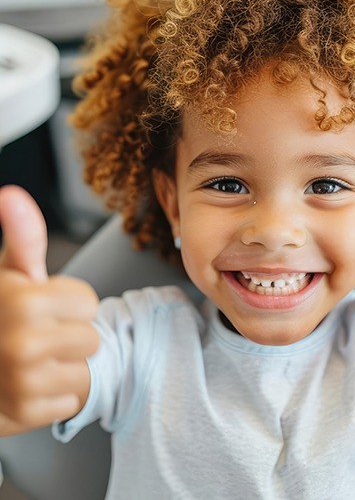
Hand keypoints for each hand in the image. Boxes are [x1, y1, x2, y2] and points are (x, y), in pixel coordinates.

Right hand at [0, 185, 99, 435]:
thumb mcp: (8, 274)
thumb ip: (23, 237)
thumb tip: (13, 195)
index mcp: (25, 301)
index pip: (89, 304)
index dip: (68, 305)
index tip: (41, 308)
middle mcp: (22, 342)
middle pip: (91, 338)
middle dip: (68, 337)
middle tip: (34, 337)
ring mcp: (22, 381)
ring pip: (85, 371)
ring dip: (63, 369)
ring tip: (31, 363)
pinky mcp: (24, 414)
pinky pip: (71, 400)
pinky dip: (53, 397)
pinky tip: (28, 387)